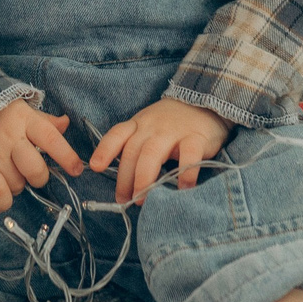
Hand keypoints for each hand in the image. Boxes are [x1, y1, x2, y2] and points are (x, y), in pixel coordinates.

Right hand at [0, 101, 84, 212]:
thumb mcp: (22, 112)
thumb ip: (45, 121)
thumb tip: (66, 123)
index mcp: (26, 120)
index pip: (52, 139)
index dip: (67, 156)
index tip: (77, 170)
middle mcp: (11, 137)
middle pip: (36, 170)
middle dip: (37, 177)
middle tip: (29, 172)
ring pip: (17, 185)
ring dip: (16, 185)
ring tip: (7, 172)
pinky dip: (3, 201)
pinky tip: (2, 197)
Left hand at [89, 98, 231, 202]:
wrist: (206, 101)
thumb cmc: (172, 123)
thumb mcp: (149, 128)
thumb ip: (137, 148)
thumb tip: (124, 184)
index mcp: (138, 125)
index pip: (117, 134)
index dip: (105, 150)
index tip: (95, 167)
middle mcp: (152, 127)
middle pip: (132, 151)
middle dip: (125, 178)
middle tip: (124, 200)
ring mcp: (173, 131)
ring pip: (153, 153)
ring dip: (145, 178)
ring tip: (142, 199)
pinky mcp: (196, 137)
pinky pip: (189, 155)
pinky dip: (185, 173)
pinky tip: (182, 190)